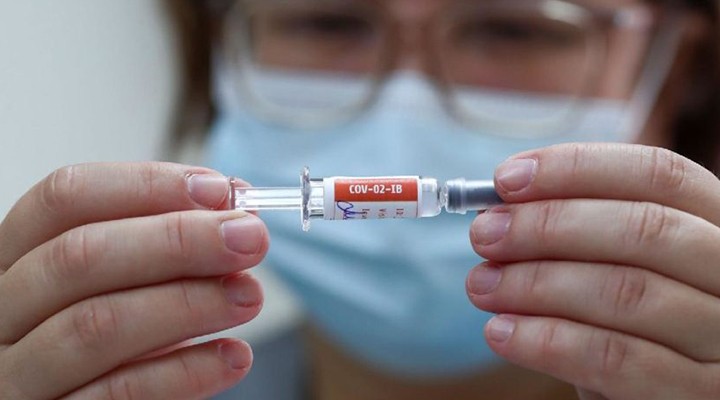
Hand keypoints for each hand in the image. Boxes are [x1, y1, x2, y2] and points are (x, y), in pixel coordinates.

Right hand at [0, 163, 268, 398]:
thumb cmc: (114, 335)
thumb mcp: (129, 281)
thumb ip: (167, 243)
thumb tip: (234, 205)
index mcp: (18, 258)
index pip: (66, 198)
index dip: (146, 186)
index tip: (218, 191)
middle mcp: (5, 311)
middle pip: (79, 257)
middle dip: (178, 240)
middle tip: (250, 238)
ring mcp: (19, 373)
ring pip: (97, 325)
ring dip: (189, 303)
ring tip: (249, 295)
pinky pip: (120, 394)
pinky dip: (185, 372)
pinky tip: (233, 356)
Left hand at [466, 144, 719, 398]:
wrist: (656, 394)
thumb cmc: (626, 325)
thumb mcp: (612, 268)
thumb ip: (575, 236)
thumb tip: (498, 211)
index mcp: (716, 223)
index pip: (659, 173)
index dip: (576, 169)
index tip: (505, 179)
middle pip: (645, 228)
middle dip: (547, 226)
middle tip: (483, 234)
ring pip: (628, 292)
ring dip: (536, 283)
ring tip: (481, 285)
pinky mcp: (701, 395)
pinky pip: (617, 360)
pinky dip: (547, 341)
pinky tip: (500, 333)